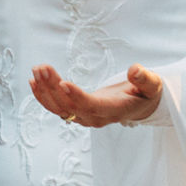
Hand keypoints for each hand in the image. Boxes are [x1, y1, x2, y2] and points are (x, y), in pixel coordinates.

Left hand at [28, 62, 163, 127]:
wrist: (139, 106)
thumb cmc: (145, 94)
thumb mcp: (152, 85)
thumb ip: (145, 79)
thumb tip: (135, 70)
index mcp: (113, 111)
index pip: (92, 106)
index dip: (77, 96)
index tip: (63, 83)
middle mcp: (95, 118)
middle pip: (70, 106)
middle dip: (53, 87)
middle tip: (43, 67)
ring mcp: (84, 118)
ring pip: (59, 108)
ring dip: (45, 90)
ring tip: (37, 69)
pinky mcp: (77, 113)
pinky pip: (56, 108)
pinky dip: (43, 96)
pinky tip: (34, 82)